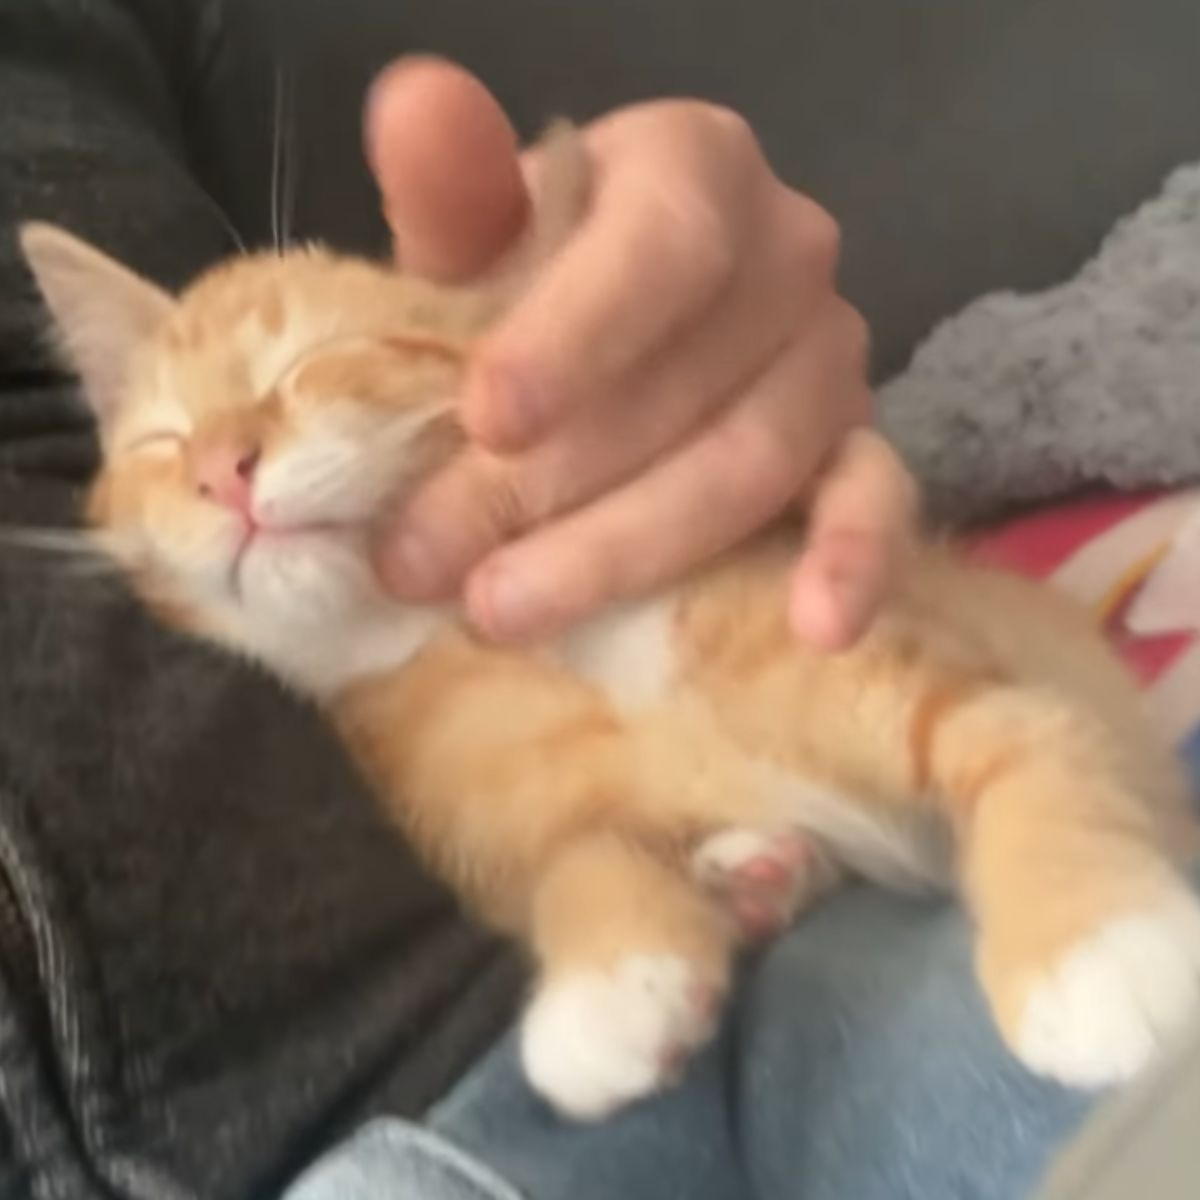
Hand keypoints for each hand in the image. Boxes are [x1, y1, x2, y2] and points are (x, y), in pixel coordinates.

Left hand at [366, 57, 915, 646]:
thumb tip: (415, 109)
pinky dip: (852, 562)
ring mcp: (834, 358)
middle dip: (547, 487)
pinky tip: (821, 629)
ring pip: (753, 462)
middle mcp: (788, 253)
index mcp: (698, 169)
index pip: (660, 246)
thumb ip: (455, 189)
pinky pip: (877, 501)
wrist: (603, 337)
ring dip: (626, 549)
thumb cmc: (532, 283)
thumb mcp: (482, 239)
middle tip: (429, 560)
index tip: (486, 421)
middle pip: (690, 382)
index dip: (575, 336)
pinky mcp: (858, 449)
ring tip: (507, 613)